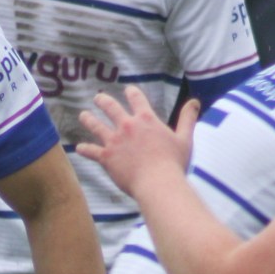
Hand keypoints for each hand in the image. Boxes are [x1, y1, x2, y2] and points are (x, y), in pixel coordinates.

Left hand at [75, 86, 196, 198]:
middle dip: (103, 101)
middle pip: (111, 107)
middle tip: (98, 98)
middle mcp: (127, 126)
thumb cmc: (173, 163)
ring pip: (96, 126)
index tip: (129, 90)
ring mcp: (114, 141)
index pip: (136, 98)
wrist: (158, 183)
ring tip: (83, 115)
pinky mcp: (106, 157)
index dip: (132, 92)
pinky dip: (84, 149)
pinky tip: (79, 148)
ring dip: (88, 119)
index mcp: (146, 119)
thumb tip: (195, 102)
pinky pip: (91, 151)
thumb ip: (188, 118)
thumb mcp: (185, 138)